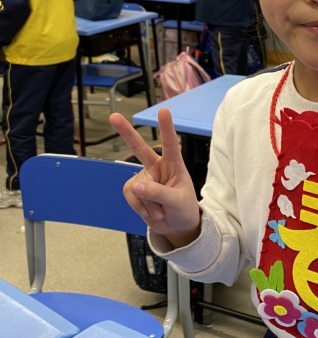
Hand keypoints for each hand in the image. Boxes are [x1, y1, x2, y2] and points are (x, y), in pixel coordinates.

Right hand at [108, 108, 201, 248]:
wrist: (176, 226)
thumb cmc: (183, 209)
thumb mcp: (177, 202)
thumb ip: (159, 193)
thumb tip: (136, 186)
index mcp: (174, 165)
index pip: (170, 144)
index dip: (166, 128)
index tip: (163, 110)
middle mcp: (157, 167)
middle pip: (139, 149)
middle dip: (126, 132)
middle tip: (113, 116)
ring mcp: (144, 178)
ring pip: (137, 187)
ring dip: (148, 202)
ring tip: (161, 210)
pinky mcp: (134, 190)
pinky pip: (130, 195)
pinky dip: (139, 207)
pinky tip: (150, 212)